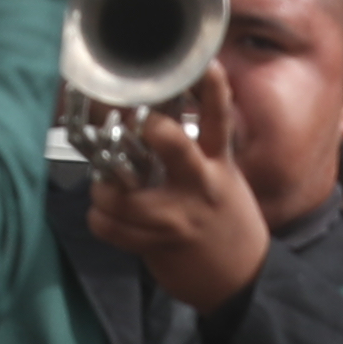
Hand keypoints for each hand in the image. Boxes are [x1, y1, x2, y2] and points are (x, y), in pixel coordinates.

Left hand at [81, 78, 272, 312]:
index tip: (206, 64)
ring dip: (102, 188)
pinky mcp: (159, 244)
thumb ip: (197, 152)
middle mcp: (201, 185)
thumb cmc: (226, 220)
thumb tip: (154, 121)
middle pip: (173, 143)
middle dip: (148, 128)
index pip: (219, 119)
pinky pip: (112, 228)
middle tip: (132, 126)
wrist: (243, 279)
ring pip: (124, 194)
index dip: (213, 88)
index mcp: (219, 165)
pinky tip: (104, 215)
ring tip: (103, 186)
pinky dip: (99, 218)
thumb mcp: (224, 179)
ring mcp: (179, 217)